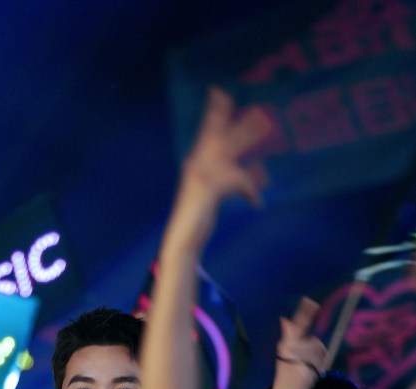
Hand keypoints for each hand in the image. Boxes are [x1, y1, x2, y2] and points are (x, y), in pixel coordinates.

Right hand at [165, 88, 271, 251]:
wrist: (181, 239)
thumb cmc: (195, 219)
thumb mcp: (211, 196)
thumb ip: (230, 182)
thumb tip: (259, 173)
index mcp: (196, 161)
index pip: (206, 128)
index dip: (214, 109)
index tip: (219, 90)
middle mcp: (196, 163)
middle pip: (216, 130)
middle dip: (226, 112)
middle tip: (240, 95)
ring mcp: (201, 175)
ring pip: (228, 148)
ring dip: (247, 134)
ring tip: (265, 123)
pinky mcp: (208, 189)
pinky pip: (236, 180)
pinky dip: (250, 190)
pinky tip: (258, 204)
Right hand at [272, 296, 325, 388]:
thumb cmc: (285, 375)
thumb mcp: (284, 354)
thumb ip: (288, 337)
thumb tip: (285, 319)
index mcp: (286, 344)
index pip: (297, 326)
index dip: (304, 313)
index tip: (310, 301)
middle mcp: (293, 349)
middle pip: (314, 341)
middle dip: (313, 350)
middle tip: (306, 362)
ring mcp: (302, 359)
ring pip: (319, 350)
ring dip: (317, 358)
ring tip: (306, 369)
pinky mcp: (309, 368)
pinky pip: (321, 360)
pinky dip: (320, 366)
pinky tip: (311, 373)